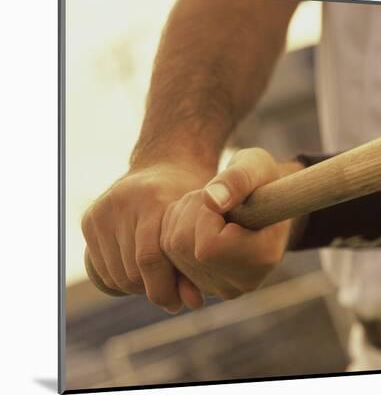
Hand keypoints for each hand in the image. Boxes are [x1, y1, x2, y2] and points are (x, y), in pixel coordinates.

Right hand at [81, 163, 213, 312]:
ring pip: (115, 275)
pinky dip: (122, 279)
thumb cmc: (191, 201)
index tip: (180, 303)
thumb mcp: (201, 226)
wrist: (168, 165)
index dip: (165, 289)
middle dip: (153, 290)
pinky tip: (141, 273)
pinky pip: (103, 269)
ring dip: (138, 287)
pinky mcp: (89, 220)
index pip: (149, 259)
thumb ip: (196, 263)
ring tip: (158, 282)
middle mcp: (121, 202)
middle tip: (172, 293)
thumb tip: (194, 304)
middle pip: (131, 271)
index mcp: (152, 200)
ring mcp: (101, 210)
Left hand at [161, 148, 291, 304]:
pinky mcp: (203, 285)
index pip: (209, 245)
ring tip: (211, 208)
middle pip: (184, 247)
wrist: (268, 203)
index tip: (226, 199)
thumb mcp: (256, 166)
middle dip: (191, 212)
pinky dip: (175, 229)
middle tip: (217, 200)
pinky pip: (168, 255)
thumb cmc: (263, 180)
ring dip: (182, 217)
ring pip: (172, 250)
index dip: (207, 214)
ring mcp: (221, 288)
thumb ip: (238, 179)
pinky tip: (200, 221)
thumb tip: (211, 201)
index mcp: (264, 257)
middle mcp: (243, 281)